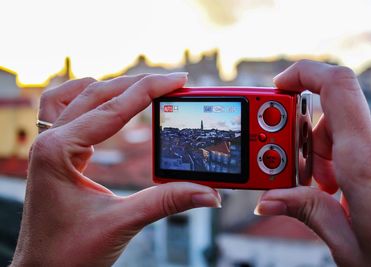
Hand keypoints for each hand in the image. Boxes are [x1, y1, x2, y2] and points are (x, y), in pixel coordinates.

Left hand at [12, 73, 220, 265]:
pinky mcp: (56, 155)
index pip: (114, 109)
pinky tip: (102, 100)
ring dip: (110, 88)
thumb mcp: (122, 223)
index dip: (151, 90)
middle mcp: (50, 141)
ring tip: (141, 85)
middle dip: (137, 85)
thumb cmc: (67, 254)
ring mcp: (50, 146)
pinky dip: (87, 99)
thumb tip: (207, 192)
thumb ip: (167, 201)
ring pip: (78, 97)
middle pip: (96, 94)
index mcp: (58, 150)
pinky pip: (66, 111)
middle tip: (171, 82)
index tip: (178, 80)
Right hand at [254, 60, 370, 266]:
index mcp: (368, 164)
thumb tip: (268, 198)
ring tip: (324, 193)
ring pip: (338, 132)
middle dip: (300, 141)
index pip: (338, 88)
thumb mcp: (349, 245)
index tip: (278, 85)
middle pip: (327, 117)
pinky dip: (335, 160)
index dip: (304, 73)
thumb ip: (308, 212)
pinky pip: (353, 143)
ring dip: (318, 156)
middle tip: (298, 178)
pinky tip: (339, 191)